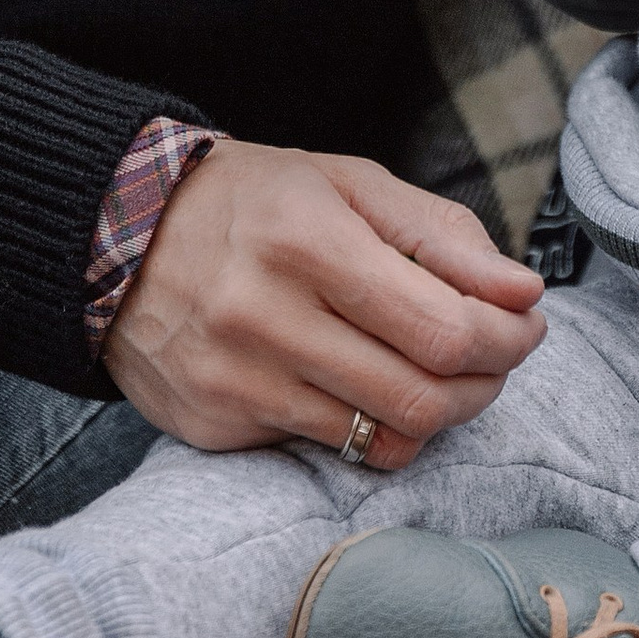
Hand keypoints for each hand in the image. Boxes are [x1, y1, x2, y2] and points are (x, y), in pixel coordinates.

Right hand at [100, 140, 545, 469]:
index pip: (443, 329)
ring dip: (436, 413)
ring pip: (381, 441)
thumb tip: (522, 292)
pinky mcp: (215, 428)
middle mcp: (267, 318)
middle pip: (422, 398)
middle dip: (484, 384)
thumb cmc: (250, 200)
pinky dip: (367, 427)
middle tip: (496, 355)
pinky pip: (326, 453)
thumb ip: (441, 236)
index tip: (526, 323)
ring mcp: (236, 383)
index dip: (506, 338)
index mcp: (308, 241)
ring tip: (438, 372)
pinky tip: (364, 384)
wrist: (113, 234)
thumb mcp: (347, 184)